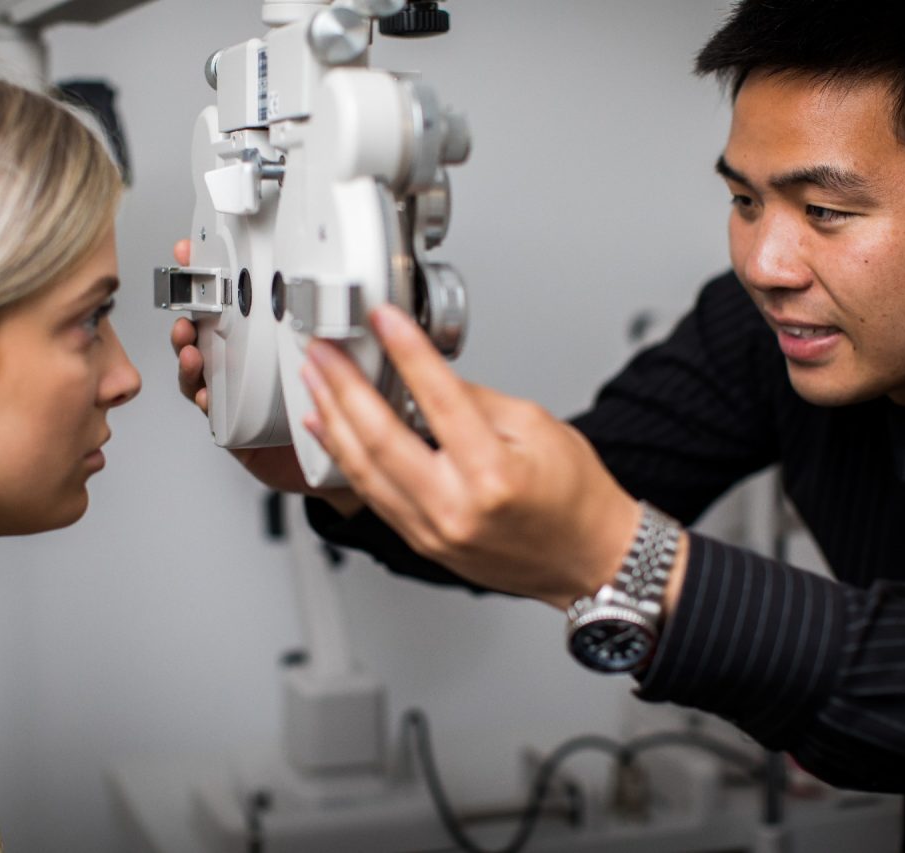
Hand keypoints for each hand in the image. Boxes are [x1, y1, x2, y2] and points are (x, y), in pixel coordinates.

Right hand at [168, 238, 361, 512]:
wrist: (336, 463)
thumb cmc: (334, 408)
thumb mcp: (333, 357)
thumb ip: (328, 327)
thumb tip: (335, 291)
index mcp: (265, 343)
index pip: (232, 301)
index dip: (207, 274)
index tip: (191, 251)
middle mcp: (246, 367)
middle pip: (205, 334)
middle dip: (187, 318)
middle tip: (185, 313)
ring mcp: (236, 397)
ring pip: (200, 371)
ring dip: (188, 357)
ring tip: (191, 350)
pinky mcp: (234, 429)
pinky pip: (211, 410)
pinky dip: (201, 398)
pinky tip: (203, 391)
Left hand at [299, 304, 678, 609]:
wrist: (589, 560)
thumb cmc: (574, 499)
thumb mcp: (537, 427)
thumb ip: (475, 400)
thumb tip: (424, 375)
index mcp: (493, 475)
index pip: (439, 399)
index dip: (406, 352)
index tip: (384, 320)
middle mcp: (456, 508)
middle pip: (381, 439)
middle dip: (345, 387)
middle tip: (325, 351)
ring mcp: (433, 531)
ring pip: (364, 470)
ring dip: (333, 420)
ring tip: (315, 381)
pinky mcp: (421, 542)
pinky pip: (371, 494)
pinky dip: (344, 457)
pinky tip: (328, 428)